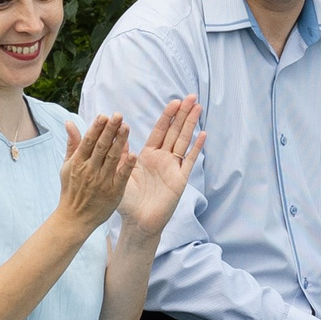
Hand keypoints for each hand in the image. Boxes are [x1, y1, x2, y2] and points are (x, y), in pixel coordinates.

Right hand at [56, 113, 135, 232]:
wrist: (75, 218)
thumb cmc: (71, 190)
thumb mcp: (67, 166)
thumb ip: (72, 144)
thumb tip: (69, 122)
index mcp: (78, 162)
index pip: (88, 141)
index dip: (96, 128)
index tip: (104, 116)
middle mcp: (89, 170)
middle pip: (101, 147)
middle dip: (109, 130)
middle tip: (118, 115)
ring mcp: (102, 181)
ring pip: (112, 158)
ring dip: (120, 142)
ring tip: (126, 127)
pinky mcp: (113, 192)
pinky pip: (121, 176)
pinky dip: (127, 166)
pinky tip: (134, 154)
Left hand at [116, 97, 202, 237]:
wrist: (138, 222)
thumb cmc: (128, 202)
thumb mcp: (120, 175)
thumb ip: (121, 156)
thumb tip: (117, 134)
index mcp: (148, 155)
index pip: (160, 130)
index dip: (167, 116)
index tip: (174, 101)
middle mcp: (162, 158)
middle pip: (174, 131)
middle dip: (182, 114)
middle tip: (191, 97)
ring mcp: (172, 168)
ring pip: (183, 141)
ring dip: (191, 124)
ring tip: (198, 108)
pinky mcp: (180, 179)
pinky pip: (189, 161)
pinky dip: (196, 148)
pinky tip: (203, 135)